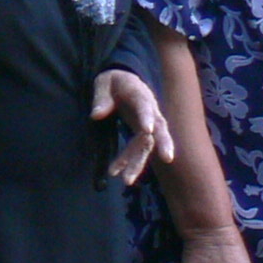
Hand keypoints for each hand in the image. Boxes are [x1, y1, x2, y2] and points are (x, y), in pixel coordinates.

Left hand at [90, 69, 174, 184]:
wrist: (121, 82)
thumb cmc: (113, 81)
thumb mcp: (103, 83)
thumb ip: (101, 98)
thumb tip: (96, 115)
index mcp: (140, 94)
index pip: (146, 106)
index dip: (147, 117)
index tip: (147, 129)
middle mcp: (150, 111)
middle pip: (159, 129)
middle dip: (163, 144)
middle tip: (167, 159)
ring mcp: (147, 124)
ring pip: (148, 145)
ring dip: (139, 162)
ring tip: (127, 180)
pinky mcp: (141, 134)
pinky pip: (135, 149)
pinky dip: (126, 161)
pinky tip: (114, 172)